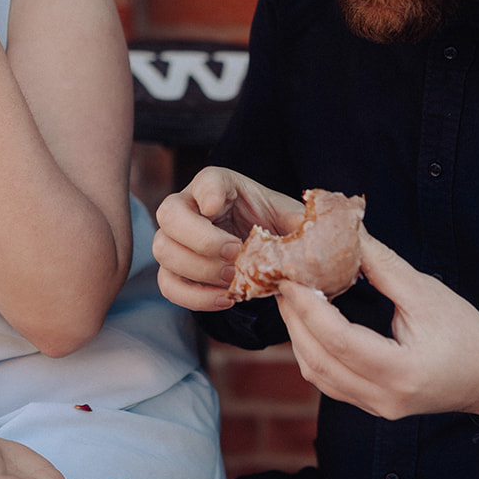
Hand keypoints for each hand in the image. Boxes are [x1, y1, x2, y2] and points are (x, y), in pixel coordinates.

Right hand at [153, 167, 305, 311]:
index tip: (219, 207)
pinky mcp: (175, 270)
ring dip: (199, 270)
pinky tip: (225, 298)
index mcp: (219, 184)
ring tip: (233, 280)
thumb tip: (315, 232)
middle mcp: (188, 206)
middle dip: (201, 239)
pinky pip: (168, 284)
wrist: (263, 251)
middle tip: (235, 256)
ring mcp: (175, 238)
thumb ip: (301, 223)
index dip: (208, 193)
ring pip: (163, 250)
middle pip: (168, 214)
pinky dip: (194, 296)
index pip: (204, 180)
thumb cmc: (274, 227)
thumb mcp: (291, 219)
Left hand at [275, 231, 478, 424]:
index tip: (289, 277)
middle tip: (283, 281)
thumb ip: (382, 266)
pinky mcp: (373, 406)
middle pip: (318, 361)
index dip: (307, 307)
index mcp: (402, 372)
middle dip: (294, 319)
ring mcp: (377, 408)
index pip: (338, 340)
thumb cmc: (467, 333)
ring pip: (318, 375)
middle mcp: (384, 398)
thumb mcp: (427, 292)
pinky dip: (312, 351)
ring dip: (299, 336)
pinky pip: (329, 382)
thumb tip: (348, 233)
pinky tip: (310, 323)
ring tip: (293, 298)